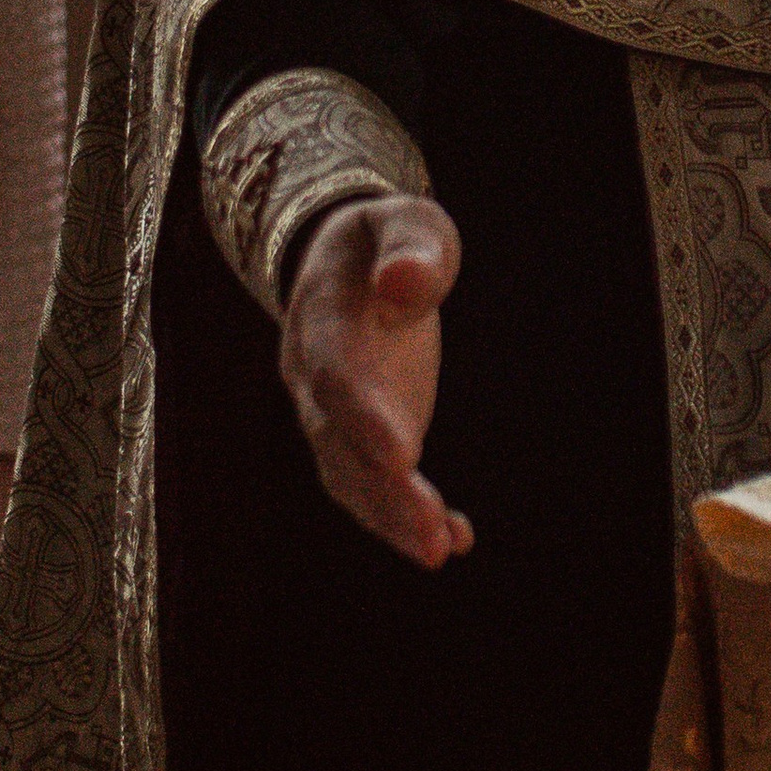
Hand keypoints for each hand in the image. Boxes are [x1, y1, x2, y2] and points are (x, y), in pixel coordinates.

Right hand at [281, 192, 473, 570]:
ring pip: (350, 477)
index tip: (401, 456)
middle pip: (338, 442)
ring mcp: (331, 413)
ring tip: (439, 550)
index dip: (363, 416)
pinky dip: (406, 517)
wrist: (344, 261)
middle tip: (429, 535)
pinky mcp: (358, 436)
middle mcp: (314, 375)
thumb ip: (410, 247)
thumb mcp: (405, 221)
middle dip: (383, 490)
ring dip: (392, 518)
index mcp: (323, 317)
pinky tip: (457, 539)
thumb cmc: (385, 239)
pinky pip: (371, 486)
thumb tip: (406, 284)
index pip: (335, 373)